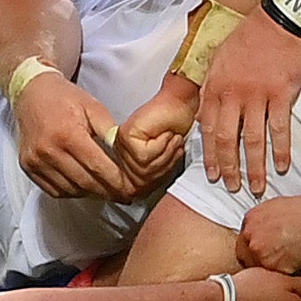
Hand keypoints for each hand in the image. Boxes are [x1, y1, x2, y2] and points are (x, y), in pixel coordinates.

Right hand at [11, 66, 134, 200]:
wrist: (31, 93)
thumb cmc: (64, 98)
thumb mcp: (93, 106)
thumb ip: (109, 131)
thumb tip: (128, 155)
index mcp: (67, 133)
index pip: (97, 166)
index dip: (117, 181)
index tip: (132, 187)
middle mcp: (48, 151)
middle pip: (85, 182)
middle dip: (108, 191)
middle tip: (126, 194)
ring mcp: (36, 162)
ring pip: (71, 190)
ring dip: (92, 193)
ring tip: (108, 190)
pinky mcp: (28, 168)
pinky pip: (55, 190)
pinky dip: (73, 191)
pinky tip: (85, 185)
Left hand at [106, 71, 201, 197]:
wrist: (181, 104)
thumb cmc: (177, 128)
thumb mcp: (163, 159)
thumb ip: (151, 175)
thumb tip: (141, 196)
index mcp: (126, 158)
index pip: (133, 189)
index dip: (155, 182)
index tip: (168, 168)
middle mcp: (119, 151)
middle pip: (139, 183)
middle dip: (163, 167)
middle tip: (173, 148)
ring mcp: (121, 143)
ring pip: (143, 171)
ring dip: (165, 156)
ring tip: (171, 139)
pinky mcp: (127, 136)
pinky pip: (145, 156)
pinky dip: (162, 146)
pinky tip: (166, 134)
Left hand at [188, 13, 300, 201]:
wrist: (280, 19)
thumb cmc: (250, 36)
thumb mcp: (219, 56)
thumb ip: (211, 85)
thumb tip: (204, 111)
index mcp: (216, 85)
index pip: (208, 127)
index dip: (210, 154)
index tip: (212, 174)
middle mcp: (233, 94)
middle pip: (227, 139)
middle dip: (228, 168)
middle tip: (231, 188)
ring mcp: (257, 95)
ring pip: (252, 140)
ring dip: (254, 167)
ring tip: (257, 187)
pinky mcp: (281, 95)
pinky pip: (279, 129)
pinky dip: (280, 150)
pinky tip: (282, 166)